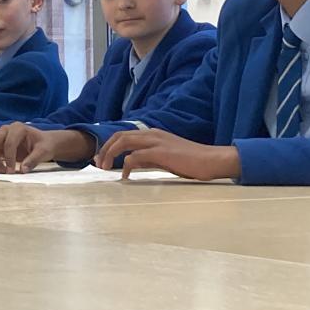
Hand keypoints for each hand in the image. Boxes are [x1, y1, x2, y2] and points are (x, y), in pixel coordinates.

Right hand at [0, 123, 94, 173]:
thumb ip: (34, 160)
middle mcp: (5, 129)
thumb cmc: (44, 145)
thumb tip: (23, 170)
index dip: (9, 159)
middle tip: (4, 172)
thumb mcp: (44, 152)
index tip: (12, 172)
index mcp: (18, 128)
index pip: (9, 143)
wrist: (42, 143)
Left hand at [95, 129, 240, 180]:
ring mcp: (156, 141)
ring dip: (110, 154)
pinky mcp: (160, 152)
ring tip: (105, 168)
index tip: (101, 159)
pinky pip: (135, 156)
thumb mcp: (165, 157)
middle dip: (104, 149)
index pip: (123, 135)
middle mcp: (152, 134)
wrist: (212, 160)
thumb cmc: (191, 161)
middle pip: (119, 136)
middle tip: (97, 164)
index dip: (109, 146)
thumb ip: (148, 157)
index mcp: (152, 133)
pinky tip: (125, 176)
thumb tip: (132, 163)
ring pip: (123, 142)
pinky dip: (126, 166)